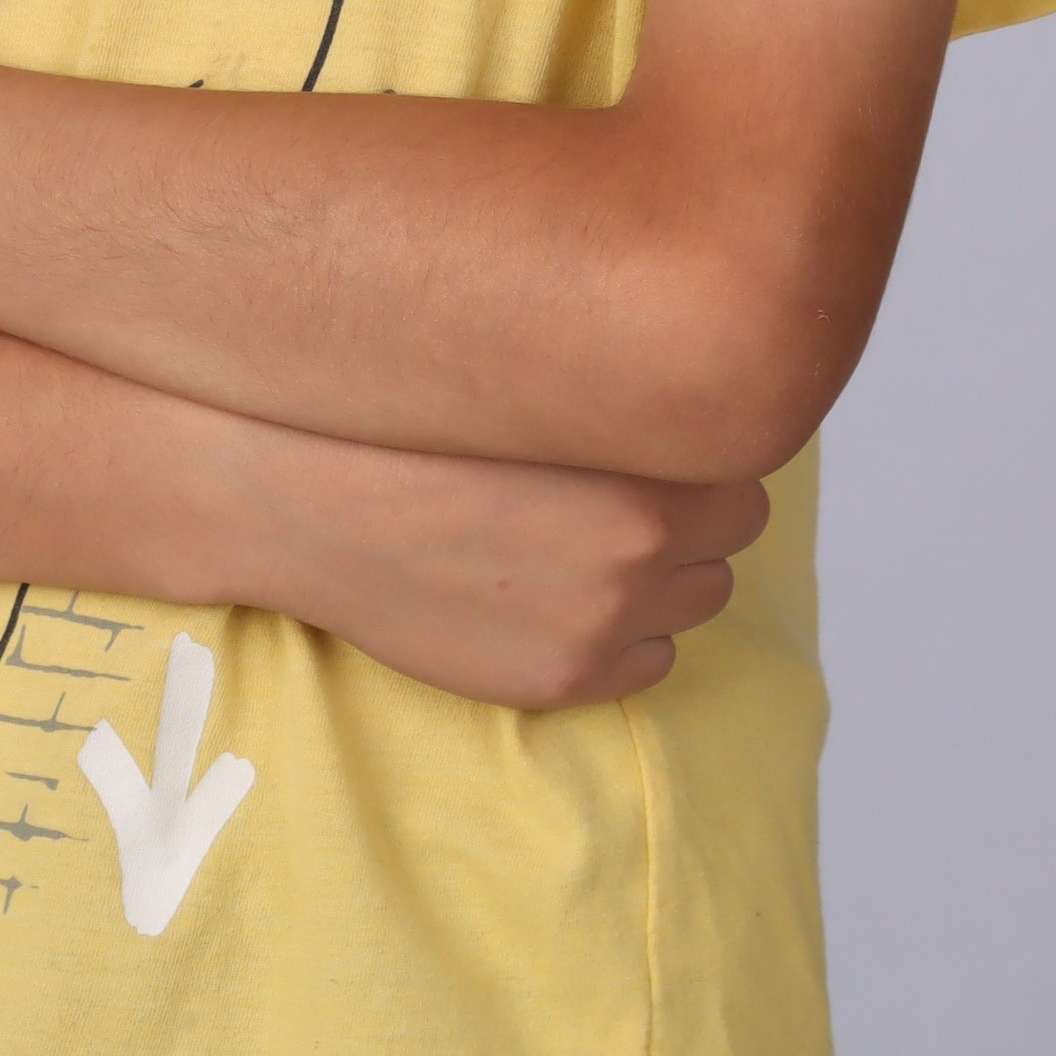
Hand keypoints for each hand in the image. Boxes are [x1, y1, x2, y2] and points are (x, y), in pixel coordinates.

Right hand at [251, 422, 769, 709]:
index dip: (699, 446)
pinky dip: (624, 637)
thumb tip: (694, 376)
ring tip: (589, 543)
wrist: (313, 499)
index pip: (743, 458)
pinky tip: (563, 598)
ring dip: (665, 576)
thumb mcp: (532, 378)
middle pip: (736, 532)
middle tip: (624, 490)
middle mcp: (642, 544)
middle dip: (694, 511)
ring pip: (701, 599)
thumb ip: (622, 392)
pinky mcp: (565, 679)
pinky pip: (651, 663)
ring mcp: (605, 620)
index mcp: (645, 459)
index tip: (660, 438)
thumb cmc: (411, 421)